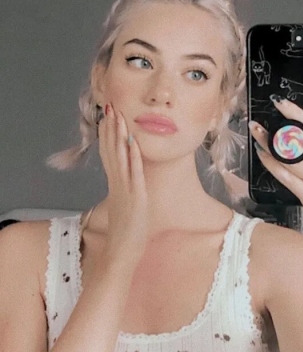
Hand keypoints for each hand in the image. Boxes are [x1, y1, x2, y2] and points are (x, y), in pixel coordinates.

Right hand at [98, 103, 148, 257]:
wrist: (121, 254)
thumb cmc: (126, 231)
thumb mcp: (123, 206)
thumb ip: (122, 191)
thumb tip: (124, 180)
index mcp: (115, 185)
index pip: (108, 154)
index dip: (107, 134)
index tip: (107, 117)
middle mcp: (118, 184)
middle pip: (111, 150)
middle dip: (111, 128)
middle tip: (110, 106)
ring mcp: (125, 190)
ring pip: (120, 158)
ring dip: (119, 136)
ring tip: (118, 116)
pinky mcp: (136, 198)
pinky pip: (134, 174)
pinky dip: (133, 157)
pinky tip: (133, 142)